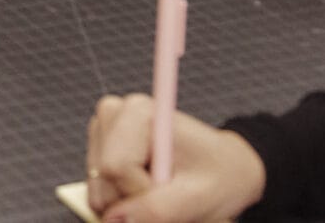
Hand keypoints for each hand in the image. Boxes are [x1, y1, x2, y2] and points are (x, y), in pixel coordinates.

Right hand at [85, 93, 265, 222]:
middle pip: (102, 178)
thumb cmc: (220, 176)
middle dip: (133, 201)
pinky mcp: (99, 152)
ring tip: (161, 196)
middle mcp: (114, 115)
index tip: (172, 192)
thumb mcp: (199, 197)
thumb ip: (157, 209)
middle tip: (168, 197)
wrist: (226, 169)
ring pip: (98, 189)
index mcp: (138, 113)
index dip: (142, 193)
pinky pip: (99, 194)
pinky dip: (123, 205)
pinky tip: (147, 195)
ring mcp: (103, 133)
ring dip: (129, 206)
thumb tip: (113, 220)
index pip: (116, 167)